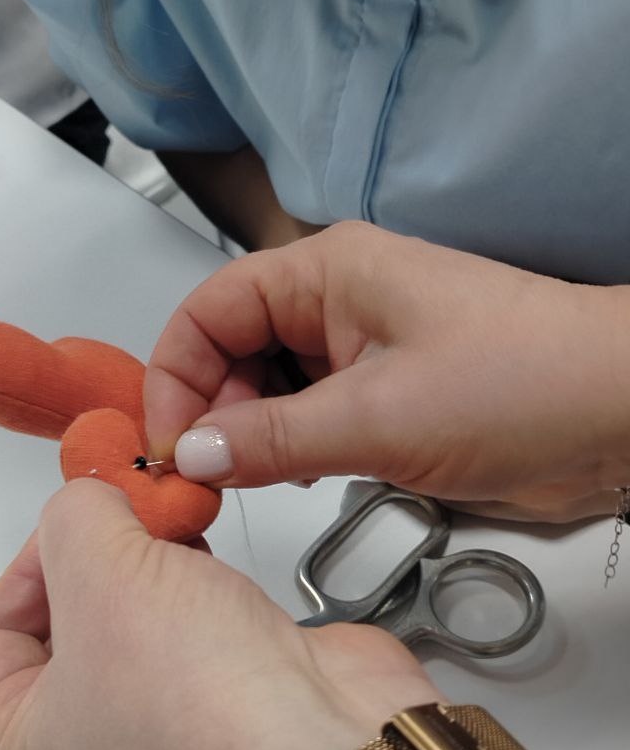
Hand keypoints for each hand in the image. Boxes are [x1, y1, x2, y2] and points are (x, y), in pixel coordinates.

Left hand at [0, 479, 435, 749]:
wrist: (326, 749)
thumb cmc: (200, 704)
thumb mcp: (98, 568)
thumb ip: (73, 515)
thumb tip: (87, 503)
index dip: (16, 574)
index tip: (62, 531)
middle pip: (63, 632)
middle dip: (91, 559)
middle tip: (115, 515)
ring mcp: (170, 735)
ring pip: (135, 626)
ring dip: (148, 565)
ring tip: (163, 521)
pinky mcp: (235, 706)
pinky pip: (197, 630)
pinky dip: (198, 582)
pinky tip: (208, 547)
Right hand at [145, 222, 629, 522]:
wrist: (622, 414)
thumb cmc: (529, 379)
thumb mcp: (378, 417)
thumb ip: (272, 439)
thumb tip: (194, 450)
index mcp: (328, 272)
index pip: (209, 310)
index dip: (175, 374)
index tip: (166, 440)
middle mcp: (339, 304)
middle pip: (231, 348)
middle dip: (209, 410)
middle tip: (201, 471)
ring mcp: (363, 351)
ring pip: (268, 388)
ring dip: (248, 435)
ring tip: (247, 477)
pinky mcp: (387, 397)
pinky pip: (309, 418)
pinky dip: (288, 450)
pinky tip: (294, 476)